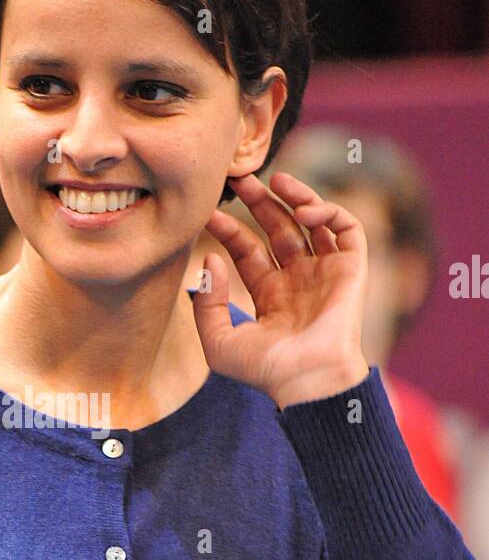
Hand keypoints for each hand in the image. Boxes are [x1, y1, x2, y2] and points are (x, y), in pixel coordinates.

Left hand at [192, 171, 369, 408]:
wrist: (308, 380)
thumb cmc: (265, 370)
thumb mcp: (219, 342)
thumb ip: (206, 304)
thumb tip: (210, 259)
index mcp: (270, 296)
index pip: (249, 251)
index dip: (230, 230)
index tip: (210, 214)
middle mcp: (298, 281)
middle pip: (279, 230)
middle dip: (261, 202)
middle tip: (241, 178)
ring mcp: (326, 273)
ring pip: (314, 223)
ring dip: (297, 198)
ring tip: (277, 178)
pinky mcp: (352, 269)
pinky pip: (347, 230)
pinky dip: (330, 212)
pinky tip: (305, 211)